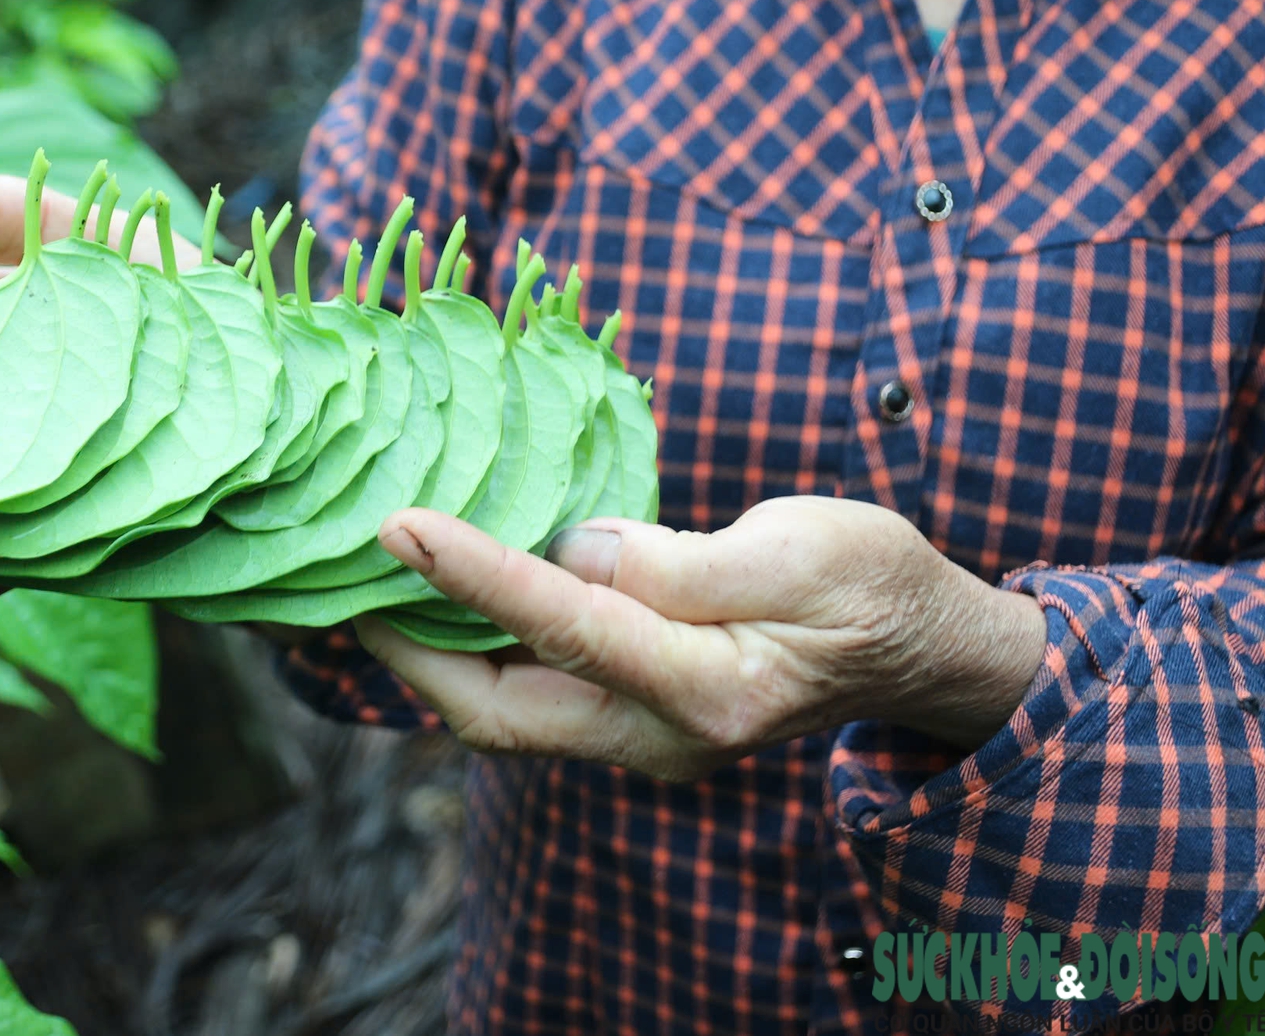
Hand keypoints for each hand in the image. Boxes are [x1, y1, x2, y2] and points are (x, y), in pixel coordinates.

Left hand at [359, 495, 1047, 778]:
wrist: (923, 652)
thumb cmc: (875, 586)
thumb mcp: (802, 547)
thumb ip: (680, 561)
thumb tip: (569, 549)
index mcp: (710, 688)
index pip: (567, 625)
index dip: (475, 575)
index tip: (399, 524)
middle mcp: (661, 736)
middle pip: (498, 713)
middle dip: (408, 651)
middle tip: (342, 574)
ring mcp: (643, 740)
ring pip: (502, 711)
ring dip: (430, 652)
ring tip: (373, 575)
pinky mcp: (635, 720)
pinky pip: (529, 694)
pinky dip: (477, 647)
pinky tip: (445, 593)